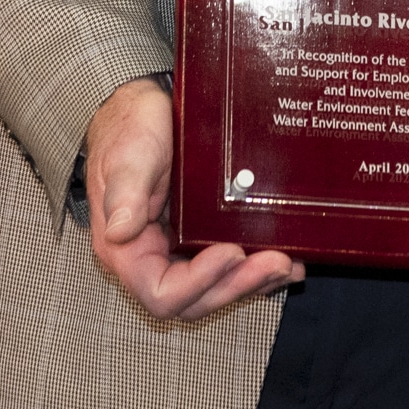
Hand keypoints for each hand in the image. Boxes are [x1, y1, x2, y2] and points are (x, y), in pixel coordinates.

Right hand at [85, 77, 302, 326]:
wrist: (139, 109)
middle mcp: (152, 260)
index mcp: (126, 250)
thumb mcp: (126, 156)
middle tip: (277, 262)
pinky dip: (256, 268)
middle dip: (237, 285)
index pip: (160, 292)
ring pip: (216, 288)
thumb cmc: (128, 130)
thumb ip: (123, 195)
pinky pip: (227, 266)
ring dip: (253, 283)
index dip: (199, 282)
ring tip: (288, 265)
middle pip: (195, 299)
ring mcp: (177, 252)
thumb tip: (121, 231)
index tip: (231, 252)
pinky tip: (287, 260)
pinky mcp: (198, 239)